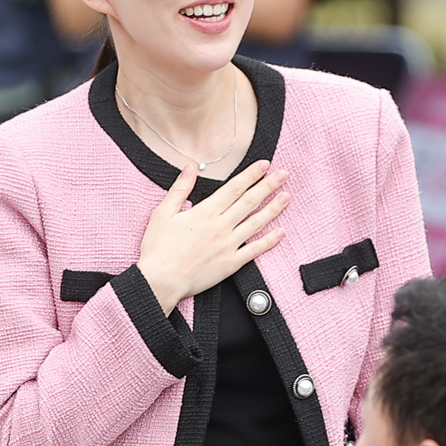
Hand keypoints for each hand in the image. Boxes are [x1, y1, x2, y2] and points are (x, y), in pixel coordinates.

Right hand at [136, 161, 288, 314]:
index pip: (234, 188)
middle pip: (249, 202)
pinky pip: (254, 250)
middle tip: (284, 174)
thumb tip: (190, 168)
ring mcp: (228, 245)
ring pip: (256, 223)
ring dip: (273, 209)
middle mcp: (221, 226)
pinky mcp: (231, 263)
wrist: (161, 280)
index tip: (264, 165)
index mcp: (205, 212)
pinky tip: (281, 232)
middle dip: (268, 186)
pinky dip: (269, 241)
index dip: (251, 175)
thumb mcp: (163, 213)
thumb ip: (179, 189)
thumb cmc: (158, 248)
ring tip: (287, 197)